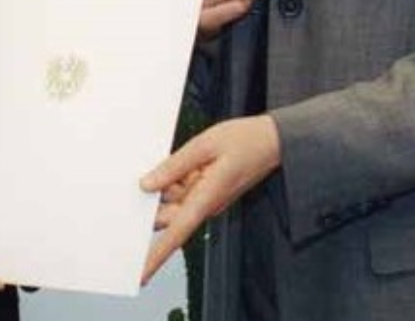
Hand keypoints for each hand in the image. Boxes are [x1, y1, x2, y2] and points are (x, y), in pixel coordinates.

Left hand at [139, 115, 280, 283]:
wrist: (273, 140)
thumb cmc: (246, 141)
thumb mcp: (204, 145)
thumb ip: (173, 166)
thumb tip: (147, 184)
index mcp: (206, 198)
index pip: (176, 234)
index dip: (156, 256)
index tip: (140, 274)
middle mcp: (207, 205)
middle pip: (170, 216)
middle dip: (156, 201)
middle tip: (145, 180)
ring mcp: (208, 199)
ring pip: (175, 201)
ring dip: (171, 182)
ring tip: (186, 158)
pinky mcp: (209, 190)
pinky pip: (185, 189)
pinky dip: (179, 177)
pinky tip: (189, 160)